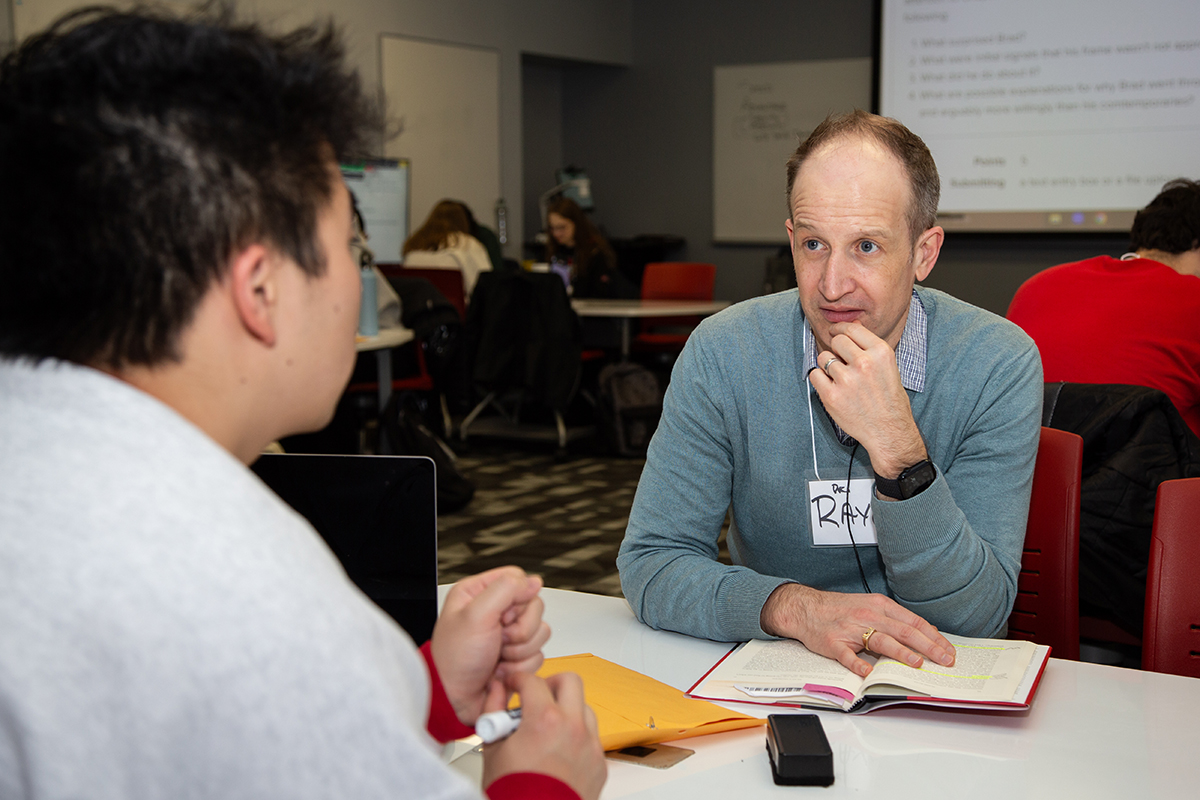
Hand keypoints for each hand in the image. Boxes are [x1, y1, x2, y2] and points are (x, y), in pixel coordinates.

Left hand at [430, 566, 550, 724]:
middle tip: (498, 640)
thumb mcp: (475, 615)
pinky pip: (538, 655)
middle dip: (519, 630)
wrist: (456, 698)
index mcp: (480, 592)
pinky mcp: (518, 655)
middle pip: (534, 607)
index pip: (519, 580)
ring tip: (497, 658)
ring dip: (519, 651)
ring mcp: (509, 634)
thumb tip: (533, 580)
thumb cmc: (455, 659)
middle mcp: (496, 610)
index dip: (517, 599)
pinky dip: (520, 666)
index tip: (501, 617)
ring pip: (540, 632)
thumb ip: (505, 589)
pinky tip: (501, 670)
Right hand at [482, 671, 606, 799]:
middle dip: (550, 684)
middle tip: (536, 697)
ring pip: (584, 709)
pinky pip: (592, 738)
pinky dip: (577, 736)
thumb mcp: (492, 748)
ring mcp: (590, 746)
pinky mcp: (599, 764)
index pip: (533, 681)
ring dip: (566, 710)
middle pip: (570, 681)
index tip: (513, 685)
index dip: (518, 680)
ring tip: (547, 728)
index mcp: (545, 720)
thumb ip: (493, 711)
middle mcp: (573, 728)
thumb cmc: (511, 793)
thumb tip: (496, 691)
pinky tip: (559, 750)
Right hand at [760, 583, 955, 676]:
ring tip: (917, 663)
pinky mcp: (833, 643)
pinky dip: (858, 664)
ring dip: (901, 652)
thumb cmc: (840, 609)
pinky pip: (847, 655)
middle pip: (903, 631)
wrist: (805, 607)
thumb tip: (926, 632)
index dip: (934, 637)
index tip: (949, 650)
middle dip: (928, 646)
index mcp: (880, 606)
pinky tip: (868, 672)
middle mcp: (868, 615)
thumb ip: (895, 619)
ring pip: (880, 640)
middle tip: (945, 660)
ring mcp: (850, 629)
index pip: (913, 622)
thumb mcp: (871, 606)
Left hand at [808, 321, 926, 478]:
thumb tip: (848, 331)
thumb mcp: (889, 367)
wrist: (889, 431)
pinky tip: (831, 386)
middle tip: (840, 359)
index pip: (852, 329)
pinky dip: (820, 379)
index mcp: (881, 353)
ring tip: (841, 378)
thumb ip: (869, 349)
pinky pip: (814, 375)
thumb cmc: (890, 401)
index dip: (840, 329)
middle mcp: (864, 363)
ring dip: (828, 365)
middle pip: (836, 341)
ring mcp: (846, 380)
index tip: (835, 331)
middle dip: (836, 348)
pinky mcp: (831, 395)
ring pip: (823, 357)